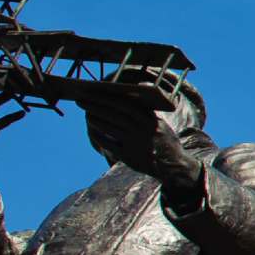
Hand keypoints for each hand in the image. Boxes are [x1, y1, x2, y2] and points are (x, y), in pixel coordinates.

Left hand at [82, 97, 201, 194]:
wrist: (173, 166)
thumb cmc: (165, 142)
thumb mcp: (160, 124)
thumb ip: (147, 110)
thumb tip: (139, 88)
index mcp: (149, 120)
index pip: (124, 104)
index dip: (107, 96)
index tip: (93, 91)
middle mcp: (142, 130)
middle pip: (113, 114)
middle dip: (94, 105)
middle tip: (80, 100)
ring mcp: (134, 143)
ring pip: (109, 128)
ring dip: (94, 119)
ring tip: (86, 114)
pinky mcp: (128, 156)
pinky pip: (108, 144)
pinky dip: (99, 137)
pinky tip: (93, 131)